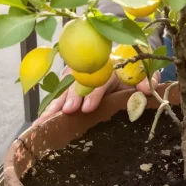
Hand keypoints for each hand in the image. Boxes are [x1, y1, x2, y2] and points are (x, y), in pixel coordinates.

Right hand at [34, 66, 159, 123]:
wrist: (125, 61)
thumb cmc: (133, 72)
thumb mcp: (142, 73)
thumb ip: (146, 79)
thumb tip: (146, 89)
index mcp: (107, 68)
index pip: (98, 80)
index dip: (92, 94)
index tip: (87, 108)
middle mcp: (88, 72)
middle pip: (76, 84)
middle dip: (70, 98)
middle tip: (67, 111)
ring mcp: (76, 79)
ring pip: (62, 91)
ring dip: (53, 106)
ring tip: (43, 122)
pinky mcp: (69, 88)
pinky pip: (57, 98)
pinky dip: (48, 111)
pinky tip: (38, 125)